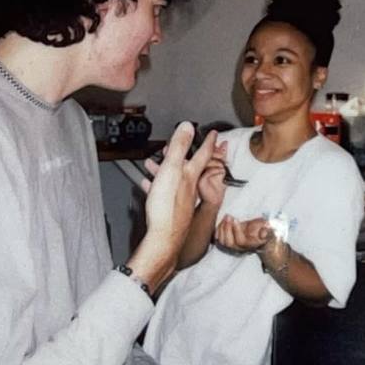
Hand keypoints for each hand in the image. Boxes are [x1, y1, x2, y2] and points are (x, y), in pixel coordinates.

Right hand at [127, 122, 216, 288]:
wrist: (163, 238)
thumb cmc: (168, 208)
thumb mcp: (172, 169)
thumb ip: (179, 146)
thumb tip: (187, 126)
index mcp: (191, 175)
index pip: (203, 154)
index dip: (208, 142)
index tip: (214, 134)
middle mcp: (189, 187)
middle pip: (188, 166)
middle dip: (182, 154)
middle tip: (179, 145)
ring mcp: (181, 199)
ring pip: (175, 178)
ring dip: (166, 168)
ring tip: (154, 163)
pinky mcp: (171, 210)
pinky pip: (164, 192)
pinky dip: (157, 185)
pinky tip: (149, 185)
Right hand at [198, 141, 226, 205]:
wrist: (214, 199)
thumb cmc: (216, 185)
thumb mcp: (221, 166)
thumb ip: (222, 155)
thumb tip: (224, 143)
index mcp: (199, 162)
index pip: (203, 150)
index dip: (212, 147)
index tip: (221, 147)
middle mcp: (196, 167)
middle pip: (204, 154)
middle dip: (216, 153)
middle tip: (223, 156)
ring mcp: (196, 174)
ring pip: (206, 162)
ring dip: (217, 162)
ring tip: (223, 166)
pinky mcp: (198, 181)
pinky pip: (208, 172)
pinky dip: (217, 170)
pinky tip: (221, 172)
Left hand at [214, 215, 269, 253]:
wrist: (260, 234)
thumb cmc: (264, 230)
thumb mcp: (269, 229)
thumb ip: (267, 231)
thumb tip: (263, 233)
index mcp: (251, 244)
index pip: (241, 242)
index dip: (237, 231)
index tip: (236, 219)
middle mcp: (241, 248)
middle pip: (229, 243)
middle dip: (227, 229)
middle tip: (228, 216)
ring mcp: (233, 246)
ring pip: (222, 241)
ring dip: (222, 228)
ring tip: (227, 217)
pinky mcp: (227, 241)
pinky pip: (218, 238)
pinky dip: (218, 229)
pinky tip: (223, 220)